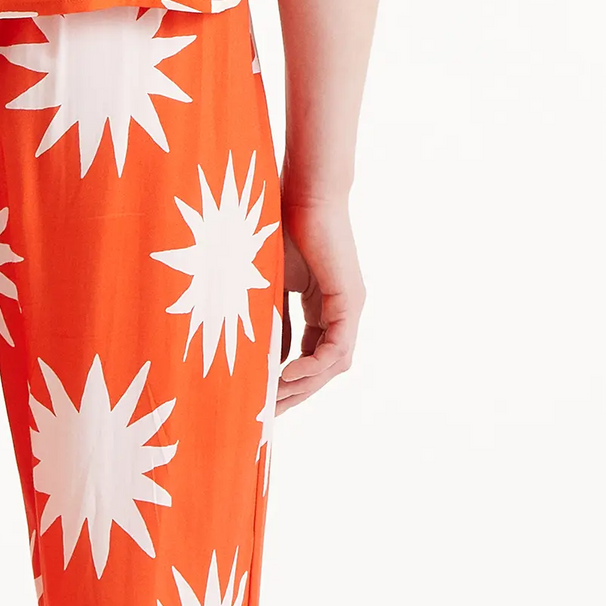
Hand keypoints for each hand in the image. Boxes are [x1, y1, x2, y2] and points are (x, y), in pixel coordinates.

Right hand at [276, 195, 364, 411]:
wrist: (302, 190)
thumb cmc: (280, 223)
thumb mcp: (268, 281)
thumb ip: (269, 316)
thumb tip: (256, 355)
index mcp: (324, 305)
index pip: (311, 354)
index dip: (289, 379)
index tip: (261, 396)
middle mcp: (342, 310)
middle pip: (323, 368)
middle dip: (295, 393)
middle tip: (266, 415)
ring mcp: (349, 307)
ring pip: (332, 364)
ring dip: (303, 386)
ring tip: (272, 401)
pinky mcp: (349, 301)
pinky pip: (335, 349)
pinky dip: (312, 367)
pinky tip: (285, 377)